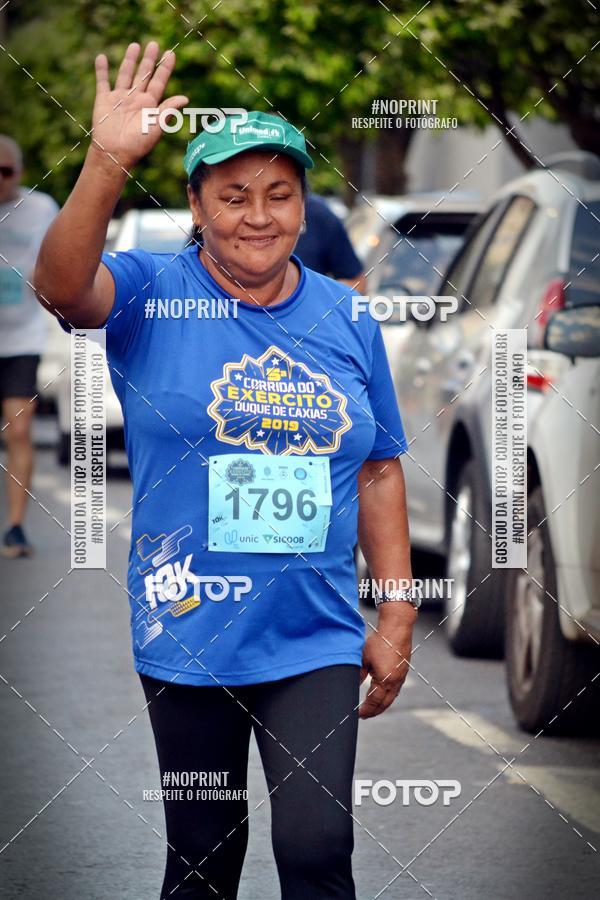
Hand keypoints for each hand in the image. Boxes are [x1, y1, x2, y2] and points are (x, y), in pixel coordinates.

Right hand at [90, 41, 188, 169]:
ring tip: (135, 45)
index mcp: (149, 105)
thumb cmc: (138, 144)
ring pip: (125, 74)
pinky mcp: (104, 100)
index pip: (159, 82)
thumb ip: (168, 110)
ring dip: (129, 60)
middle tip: (154, 44)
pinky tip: (102, 58)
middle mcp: (135, 99)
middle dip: (149, 60)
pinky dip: (101, 70)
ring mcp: (119, 98)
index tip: (171, 53)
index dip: (165, 68)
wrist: (115, 153)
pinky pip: (102, 82)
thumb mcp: (156, 126)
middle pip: (143, 75)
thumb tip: (185, 98)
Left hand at [359, 607, 414, 718]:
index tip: (358, 714)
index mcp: (385, 680)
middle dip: (374, 711)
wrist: (397, 628)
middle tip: (365, 715)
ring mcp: (401, 677)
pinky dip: (389, 696)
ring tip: (373, 708)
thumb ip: (358, 674)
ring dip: (382, 705)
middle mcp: (395, 681)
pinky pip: (396, 690)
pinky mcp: (404, 671)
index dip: (365, 710)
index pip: (374, 701)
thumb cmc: (380, 641)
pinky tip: (383, 694)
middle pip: (385, 704)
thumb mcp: (364, 658)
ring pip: (392, 698)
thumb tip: (351, 686)